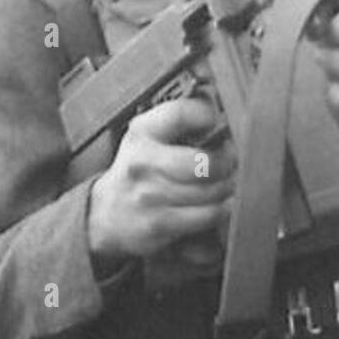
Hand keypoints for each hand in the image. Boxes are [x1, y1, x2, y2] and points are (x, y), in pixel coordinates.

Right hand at [87, 97, 235, 264]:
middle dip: (229, 161)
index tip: (220, 123)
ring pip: (212, 191)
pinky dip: (222, 209)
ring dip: (228, 187)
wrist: (105, 213)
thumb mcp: (150, 135)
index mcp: (143, 132)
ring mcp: (149, 196)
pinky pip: (209, 215)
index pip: (181, 114)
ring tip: (226, 182)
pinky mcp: (158, 224)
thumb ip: (183, 120)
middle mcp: (142, 162)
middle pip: (206, 162)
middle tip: (233, 160)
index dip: (209, 116)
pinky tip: (220, 203)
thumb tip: (224, 115)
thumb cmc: (140, 169)